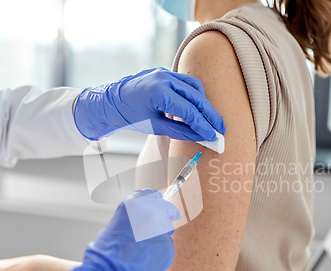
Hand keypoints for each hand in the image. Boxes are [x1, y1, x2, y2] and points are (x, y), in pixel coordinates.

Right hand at [69, 189, 179, 270]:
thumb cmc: (104, 257)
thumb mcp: (110, 230)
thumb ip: (127, 222)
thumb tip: (134, 226)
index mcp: (132, 205)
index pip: (150, 195)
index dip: (152, 202)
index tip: (154, 206)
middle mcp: (149, 213)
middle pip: (164, 209)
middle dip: (161, 217)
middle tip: (154, 229)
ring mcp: (161, 230)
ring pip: (166, 230)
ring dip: (159, 237)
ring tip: (144, 252)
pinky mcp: (168, 247)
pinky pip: (167, 247)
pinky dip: (160, 252)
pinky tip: (147, 261)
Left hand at [73, 67, 225, 140]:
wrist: (109, 102)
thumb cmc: (128, 116)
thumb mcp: (155, 127)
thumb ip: (180, 131)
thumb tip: (201, 137)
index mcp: (158, 92)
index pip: (189, 111)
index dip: (203, 125)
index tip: (214, 136)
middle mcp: (163, 78)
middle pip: (196, 97)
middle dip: (210, 114)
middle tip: (221, 129)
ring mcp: (164, 73)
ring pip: (194, 86)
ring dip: (204, 103)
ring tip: (211, 120)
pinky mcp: (164, 73)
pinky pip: (186, 82)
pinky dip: (194, 95)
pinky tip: (198, 108)